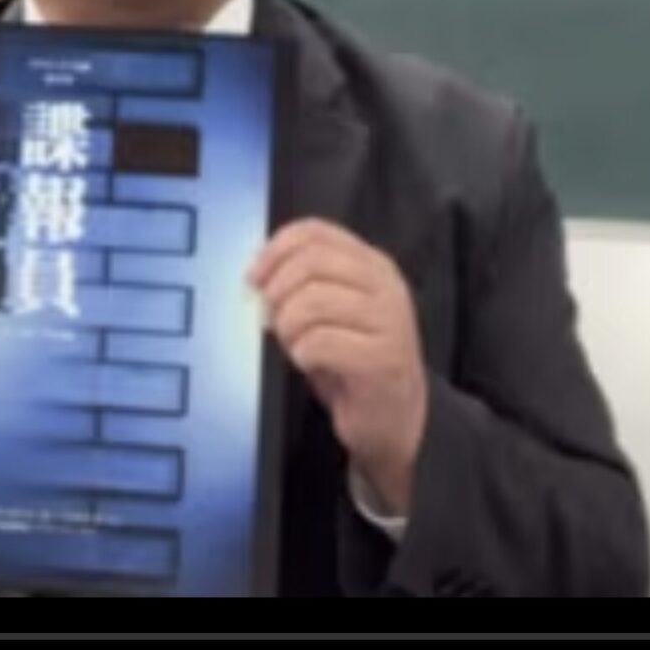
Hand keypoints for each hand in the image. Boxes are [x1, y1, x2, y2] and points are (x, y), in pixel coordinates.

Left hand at [249, 219, 428, 517]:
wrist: (395, 417)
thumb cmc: (353, 361)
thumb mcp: (332, 310)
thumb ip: (304, 283)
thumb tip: (257, 274)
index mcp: (372, 265)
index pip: (316, 232)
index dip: (275, 250)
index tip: (254, 279)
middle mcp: (385, 286)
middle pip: (310, 263)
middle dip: (277, 293)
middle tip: (272, 322)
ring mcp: (390, 322)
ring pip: (310, 302)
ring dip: (288, 329)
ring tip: (297, 346)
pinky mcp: (383, 360)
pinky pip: (319, 343)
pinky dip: (302, 355)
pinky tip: (311, 364)